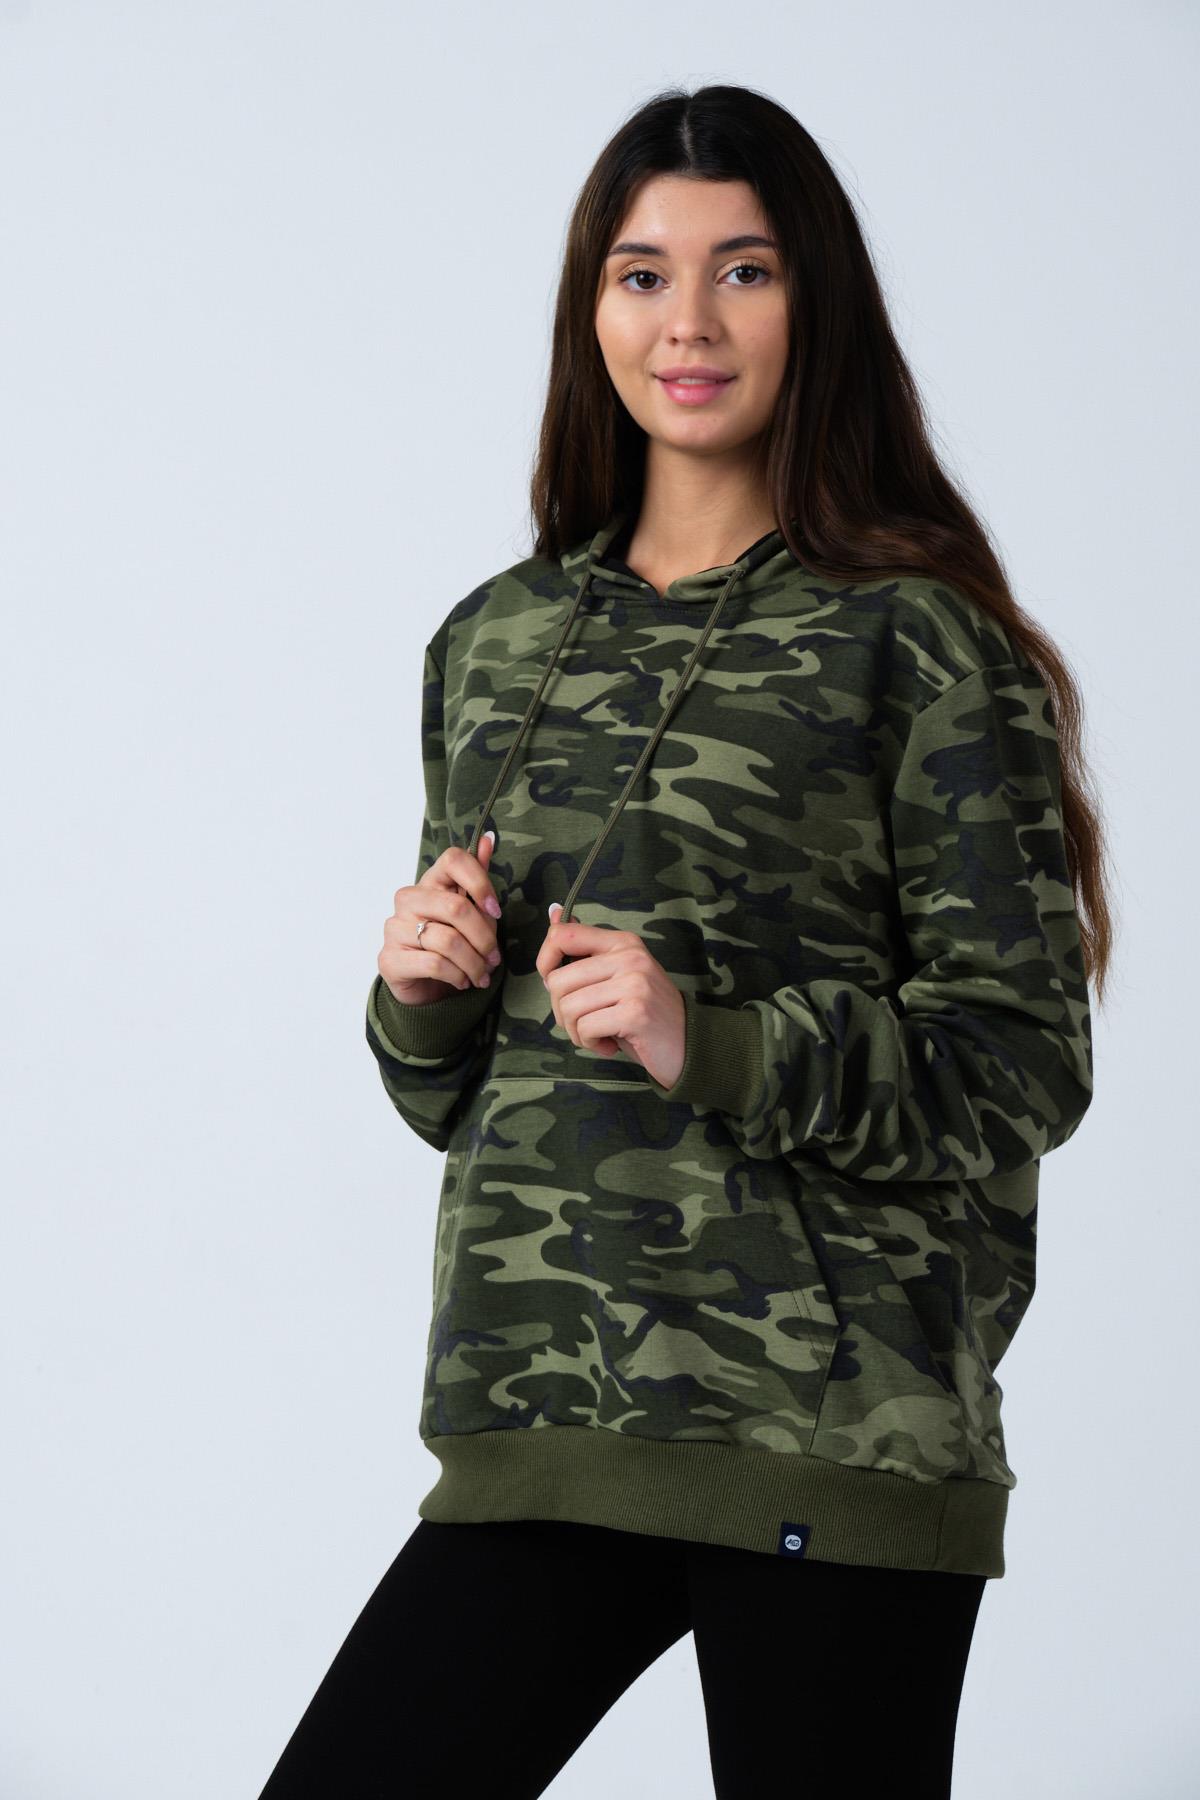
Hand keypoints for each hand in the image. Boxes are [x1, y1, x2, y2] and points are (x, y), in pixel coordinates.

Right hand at [378, 830, 503, 1005]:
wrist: (423, 986)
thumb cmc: (450, 946)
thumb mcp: (471, 914)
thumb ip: (477, 879)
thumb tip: (488, 839)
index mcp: (429, 883)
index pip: (453, 860)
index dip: (480, 882)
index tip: (496, 911)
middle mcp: (408, 900)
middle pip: (456, 907)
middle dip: (484, 938)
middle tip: (495, 958)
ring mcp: (395, 928)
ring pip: (448, 941)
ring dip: (474, 963)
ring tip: (483, 975)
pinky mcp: (390, 959)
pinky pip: (435, 964)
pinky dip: (457, 976)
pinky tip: (463, 981)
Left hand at [536, 902, 685, 1087]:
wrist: (687, 1045)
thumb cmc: (643, 1013)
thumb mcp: (614, 976)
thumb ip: (584, 949)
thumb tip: (554, 911)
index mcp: (623, 942)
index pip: (562, 935)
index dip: (545, 963)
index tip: (556, 986)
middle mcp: (629, 956)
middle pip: (557, 980)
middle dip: (561, 1012)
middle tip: (585, 1024)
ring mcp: (635, 983)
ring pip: (568, 1007)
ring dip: (576, 1032)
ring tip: (599, 1035)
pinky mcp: (636, 1012)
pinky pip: (585, 1028)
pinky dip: (590, 1043)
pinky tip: (609, 1044)